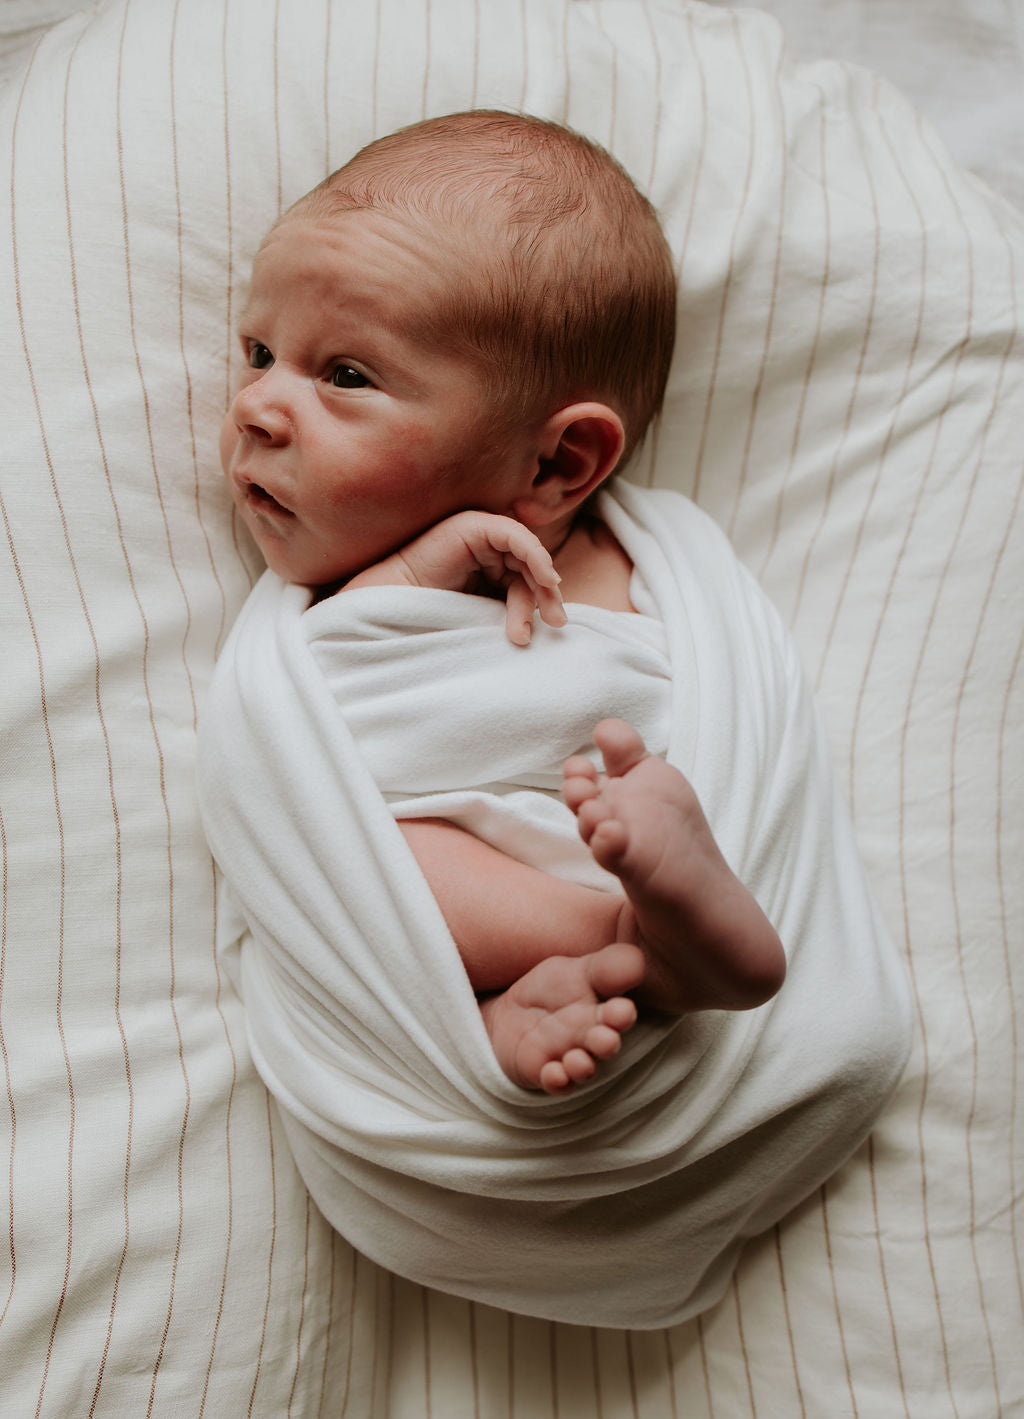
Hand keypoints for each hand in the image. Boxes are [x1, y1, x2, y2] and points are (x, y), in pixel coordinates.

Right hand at [344, 511, 566, 644]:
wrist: (398, 617)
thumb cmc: (435, 623)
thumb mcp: (484, 617)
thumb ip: (512, 609)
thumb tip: (555, 620)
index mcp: (486, 568)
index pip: (526, 579)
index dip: (543, 599)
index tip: (555, 624)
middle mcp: (484, 549)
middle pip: (530, 567)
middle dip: (547, 594)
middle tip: (558, 622)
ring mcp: (478, 535)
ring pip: (526, 555)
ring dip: (540, 584)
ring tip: (542, 616)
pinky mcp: (473, 526)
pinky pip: (514, 535)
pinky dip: (535, 555)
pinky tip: (546, 578)